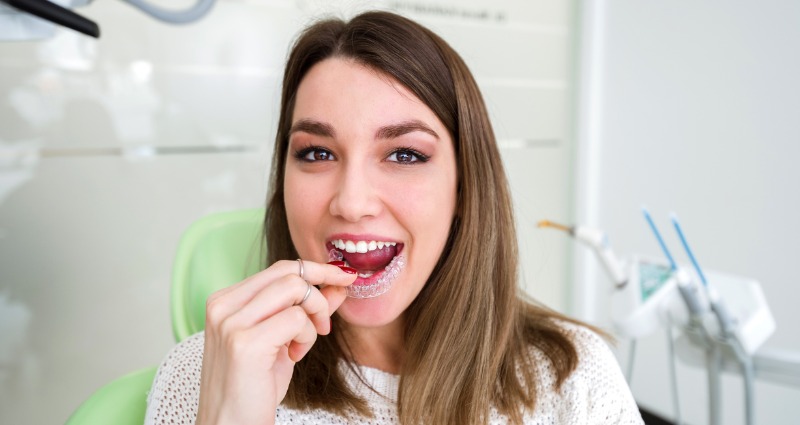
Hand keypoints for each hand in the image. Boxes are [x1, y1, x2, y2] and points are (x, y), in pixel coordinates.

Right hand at [195, 259, 355, 424]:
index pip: (279, 268)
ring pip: (296, 289)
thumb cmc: (252, 388)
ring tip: (303, 344)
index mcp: (225, 301)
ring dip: (313, 316)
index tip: (343, 277)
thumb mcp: (281, 340)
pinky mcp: (245, 342)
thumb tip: (338, 283)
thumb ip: (304, 309)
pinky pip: (296, 318)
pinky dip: (306, 336)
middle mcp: (223, 306)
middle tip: (324, 324)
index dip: (316, 270)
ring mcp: (231, 322)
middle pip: (289, 272)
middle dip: (320, 292)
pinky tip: (294, 356)